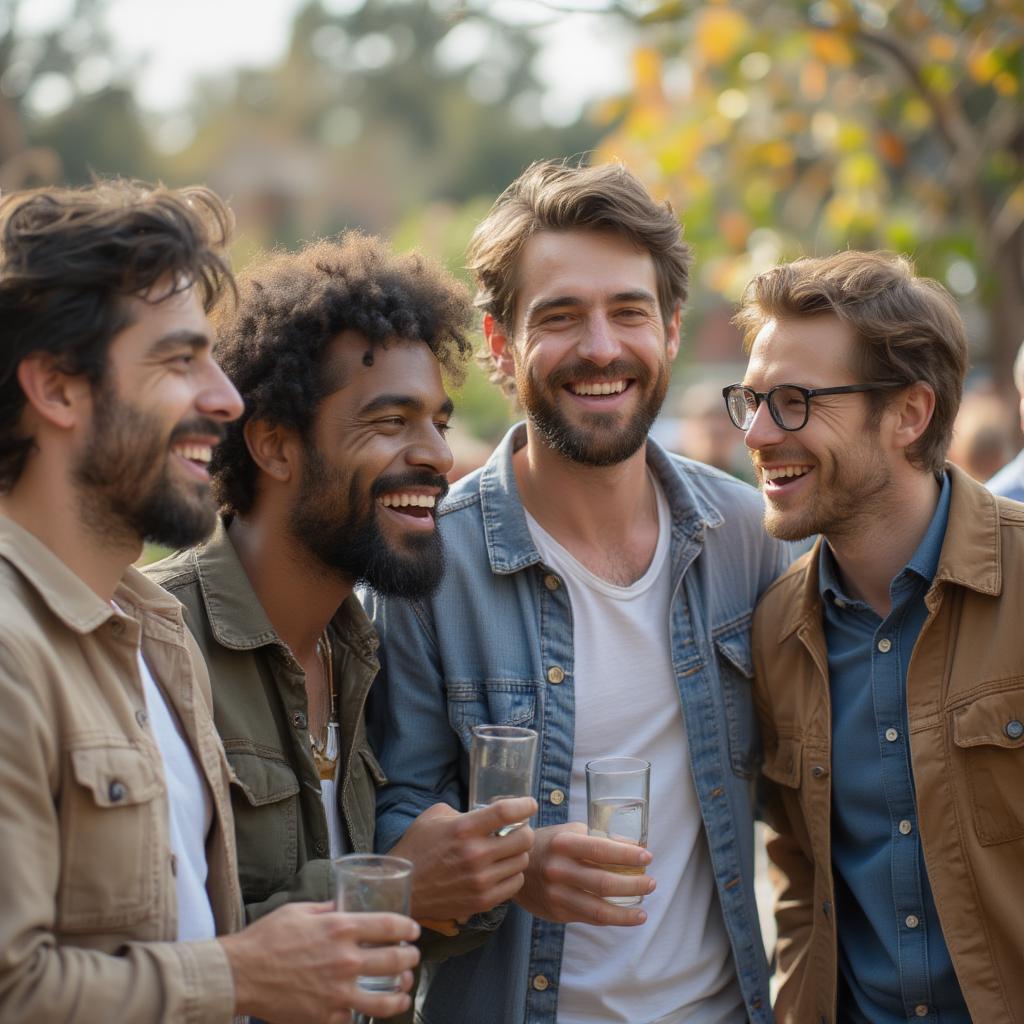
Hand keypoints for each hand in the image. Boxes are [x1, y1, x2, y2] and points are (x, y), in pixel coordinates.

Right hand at [220, 901, 419, 1023]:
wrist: (239, 975)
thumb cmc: (267, 939)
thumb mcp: (300, 910)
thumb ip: (328, 909)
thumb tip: (344, 906)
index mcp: (341, 928)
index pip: (389, 926)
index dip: (407, 928)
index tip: (414, 930)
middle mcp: (345, 960)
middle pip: (395, 961)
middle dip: (410, 958)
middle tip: (412, 957)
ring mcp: (338, 992)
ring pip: (385, 999)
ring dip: (401, 993)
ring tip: (404, 990)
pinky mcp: (326, 1016)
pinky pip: (354, 1017)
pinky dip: (363, 1012)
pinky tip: (368, 1008)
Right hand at [389, 798, 536, 922]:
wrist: (404, 889)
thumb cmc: (418, 848)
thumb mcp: (435, 817)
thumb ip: (463, 811)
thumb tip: (486, 813)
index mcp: (464, 829)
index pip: (505, 812)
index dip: (524, 805)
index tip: (531, 804)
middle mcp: (475, 855)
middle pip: (524, 839)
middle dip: (524, 831)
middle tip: (518, 830)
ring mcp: (481, 880)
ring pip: (521, 862)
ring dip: (517, 854)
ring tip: (506, 851)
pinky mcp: (483, 900)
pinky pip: (514, 884)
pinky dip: (512, 874)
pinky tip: (500, 869)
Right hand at [514, 822, 653, 925]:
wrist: (513, 866)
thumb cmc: (548, 844)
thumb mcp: (569, 832)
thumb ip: (597, 839)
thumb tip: (633, 848)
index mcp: (564, 844)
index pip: (601, 850)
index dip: (627, 855)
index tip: (647, 857)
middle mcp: (559, 869)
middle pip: (604, 883)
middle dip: (634, 885)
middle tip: (651, 883)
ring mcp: (556, 894)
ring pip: (598, 909)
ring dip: (626, 912)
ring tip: (643, 911)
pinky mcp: (556, 913)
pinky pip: (589, 918)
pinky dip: (611, 919)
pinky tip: (626, 917)